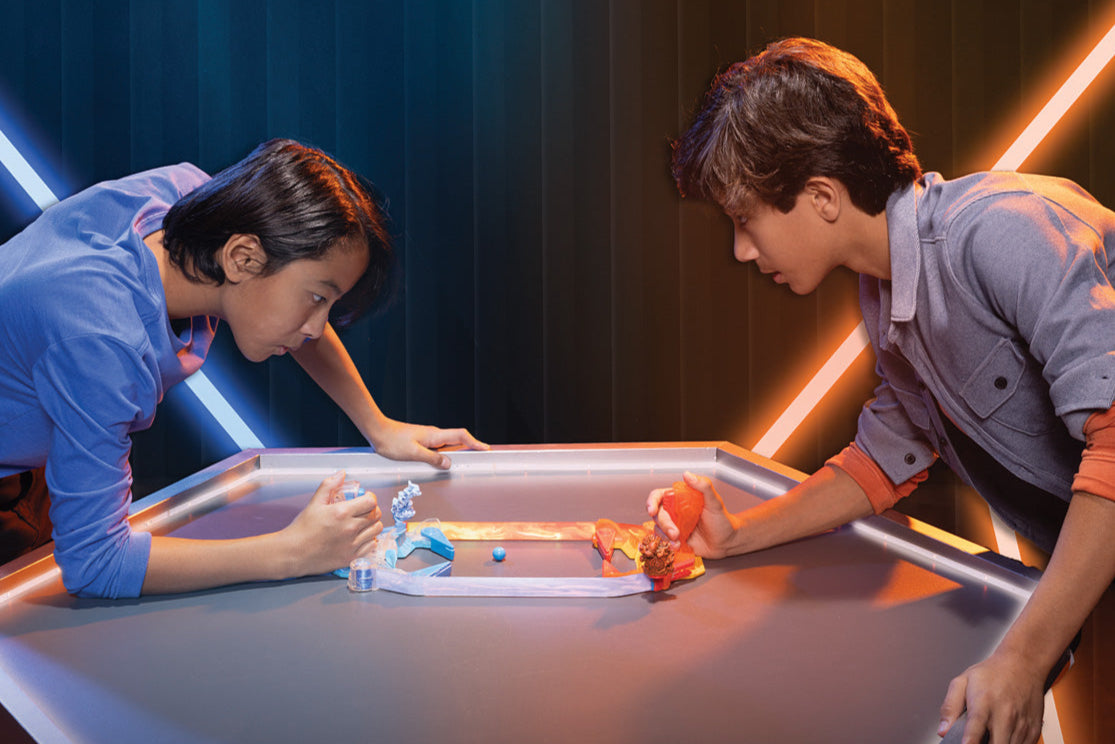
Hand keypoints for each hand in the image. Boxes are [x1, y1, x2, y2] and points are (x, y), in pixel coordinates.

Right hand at [282, 472, 383, 575]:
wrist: (293, 553)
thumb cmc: (302, 529)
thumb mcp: (314, 503)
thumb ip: (329, 486)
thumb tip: (341, 474)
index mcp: (342, 513)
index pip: (371, 502)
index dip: (370, 498)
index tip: (365, 498)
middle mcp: (350, 528)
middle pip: (376, 515)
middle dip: (372, 509)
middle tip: (365, 510)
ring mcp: (352, 544)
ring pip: (377, 530)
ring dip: (373, 524)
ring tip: (364, 523)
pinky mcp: (351, 557)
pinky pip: (371, 546)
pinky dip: (370, 540)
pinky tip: (361, 537)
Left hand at [369, 418, 488, 468]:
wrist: (376, 431)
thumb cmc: (392, 441)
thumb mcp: (414, 453)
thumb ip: (432, 459)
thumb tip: (449, 464)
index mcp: (435, 436)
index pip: (461, 436)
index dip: (475, 442)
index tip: (485, 449)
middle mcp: (433, 435)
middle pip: (457, 441)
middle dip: (469, 448)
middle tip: (478, 459)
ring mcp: (427, 437)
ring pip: (446, 445)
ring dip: (456, 453)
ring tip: (461, 465)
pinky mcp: (420, 441)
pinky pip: (437, 448)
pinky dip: (443, 455)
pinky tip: (439, 463)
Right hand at [646, 471, 741, 557]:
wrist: (727, 542)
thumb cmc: (722, 520)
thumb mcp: (715, 502)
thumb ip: (703, 486)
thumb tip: (687, 474)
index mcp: (680, 498)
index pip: (659, 495)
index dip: (652, 501)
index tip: (652, 510)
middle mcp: (674, 510)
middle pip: (657, 514)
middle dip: (664, 524)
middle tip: (675, 533)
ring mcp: (674, 525)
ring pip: (658, 528)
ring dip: (665, 535)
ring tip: (677, 541)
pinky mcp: (675, 538)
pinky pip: (664, 540)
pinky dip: (668, 544)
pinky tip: (677, 546)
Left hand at [937, 649, 1043, 743]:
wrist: (1023, 665)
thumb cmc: (992, 673)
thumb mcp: (962, 682)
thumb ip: (950, 707)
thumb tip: (943, 730)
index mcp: (983, 703)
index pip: (975, 730)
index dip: (970, 742)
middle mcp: (1004, 715)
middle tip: (975, 740)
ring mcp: (1021, 725)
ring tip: (989, 737)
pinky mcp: (1033, 731)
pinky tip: (1002, 737)